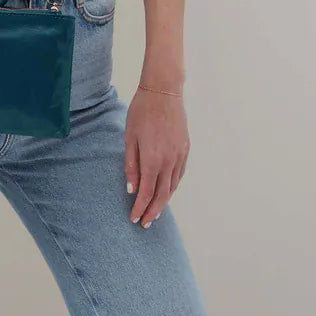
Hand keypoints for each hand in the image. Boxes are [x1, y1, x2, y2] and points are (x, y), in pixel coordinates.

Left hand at [124, 87, 189, 227]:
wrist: (163, 92)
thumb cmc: (141, 112)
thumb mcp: (129, 137)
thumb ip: (131, 164)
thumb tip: (132, 189)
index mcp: (153, 159)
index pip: (147, 192)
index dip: (140, 208)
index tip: (134, 219)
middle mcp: (169, 161)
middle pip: (163, 194)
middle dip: (153, 211)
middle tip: (146, 224)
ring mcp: (180, 155)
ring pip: (173, 186)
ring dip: (164, 201)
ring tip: (155, 212)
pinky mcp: (186, 149)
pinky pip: (180, 174)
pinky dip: (173, 186)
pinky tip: (167, 190)